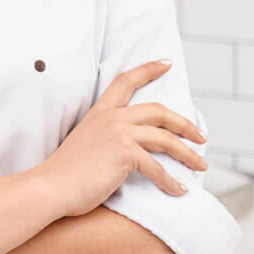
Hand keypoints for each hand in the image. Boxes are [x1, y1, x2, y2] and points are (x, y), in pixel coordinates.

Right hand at [34, 60, 207, 218]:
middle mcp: (110, 117)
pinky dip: (171, 182)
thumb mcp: (87, 141)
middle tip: (200, 136)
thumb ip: (107, 136)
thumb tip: (132, 146)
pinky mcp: (124, 153)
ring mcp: (118, 133)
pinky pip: (157, 167)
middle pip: (157, 110)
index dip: (147, 70)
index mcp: (100, 111)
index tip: (165, 63)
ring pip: (164, 137)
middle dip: (184, 123)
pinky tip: (177, 190)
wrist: (53, 184)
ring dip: (187, 154)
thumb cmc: (67, 170)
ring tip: (200, 165)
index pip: (125, 81)